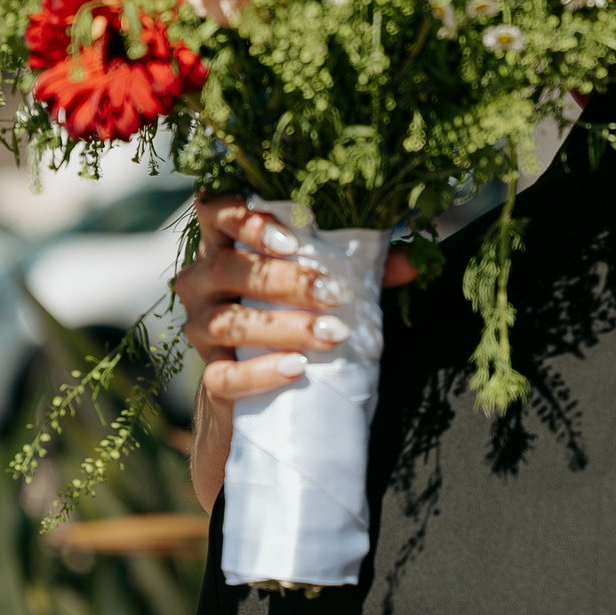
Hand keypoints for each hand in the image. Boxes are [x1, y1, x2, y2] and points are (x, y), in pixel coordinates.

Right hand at [181, 195, 419, 508]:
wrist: (267, 401)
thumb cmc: (296, 320)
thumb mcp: (327, 288)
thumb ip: (366, 270)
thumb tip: (414, 261)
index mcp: (227, 246)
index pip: (214, 212)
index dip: (244, 218)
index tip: (292, 238)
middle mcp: (203, 284)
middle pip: (225, 268)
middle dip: (285, 279)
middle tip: (334, 293)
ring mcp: (200, 331)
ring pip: (227, 322)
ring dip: (283, 326)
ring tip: (332, 335)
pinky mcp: (211, 379)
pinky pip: (223, 376)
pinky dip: (260, 372)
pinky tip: (296, 368)